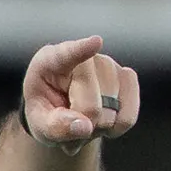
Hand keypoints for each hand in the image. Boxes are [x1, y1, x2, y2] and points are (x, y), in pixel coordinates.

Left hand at [20, 35, 140, 149]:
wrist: (64, 113)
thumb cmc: (48, 113)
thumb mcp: (41, 125)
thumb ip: (57, 127)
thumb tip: (85, 126)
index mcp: (49, 62)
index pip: (67, 55)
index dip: (82, 49)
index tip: (96, 42)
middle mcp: (83, 58)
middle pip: (91, 106)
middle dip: (84, 124)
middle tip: (72, 122)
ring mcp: (108, 65)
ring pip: (112, 112)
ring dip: (100, 127)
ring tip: (86, 119)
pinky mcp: (127, 77)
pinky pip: (129, 116)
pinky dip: (117, 126)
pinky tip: (104, 120)